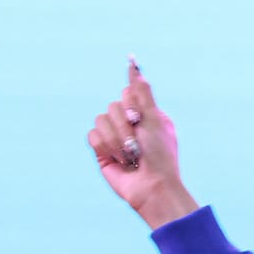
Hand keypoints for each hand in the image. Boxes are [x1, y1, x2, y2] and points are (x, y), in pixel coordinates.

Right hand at [88, 60, 196, 228]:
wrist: (153, 186)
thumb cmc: (160, 155)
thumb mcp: (155, 120)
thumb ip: (142, 93)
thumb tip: (134, 66)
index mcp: (144, 114)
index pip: (127, 93)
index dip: (132, 105)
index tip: (139, 118)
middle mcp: (128, 123)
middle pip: (113, 106)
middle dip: (125, 127)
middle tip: (138, 145)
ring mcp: (114, 136)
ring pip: (101, 120)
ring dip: (117, 140)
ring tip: (131, 157)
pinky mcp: (101, 150)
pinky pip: (92, 136)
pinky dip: (106, 148)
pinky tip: (119, 161)